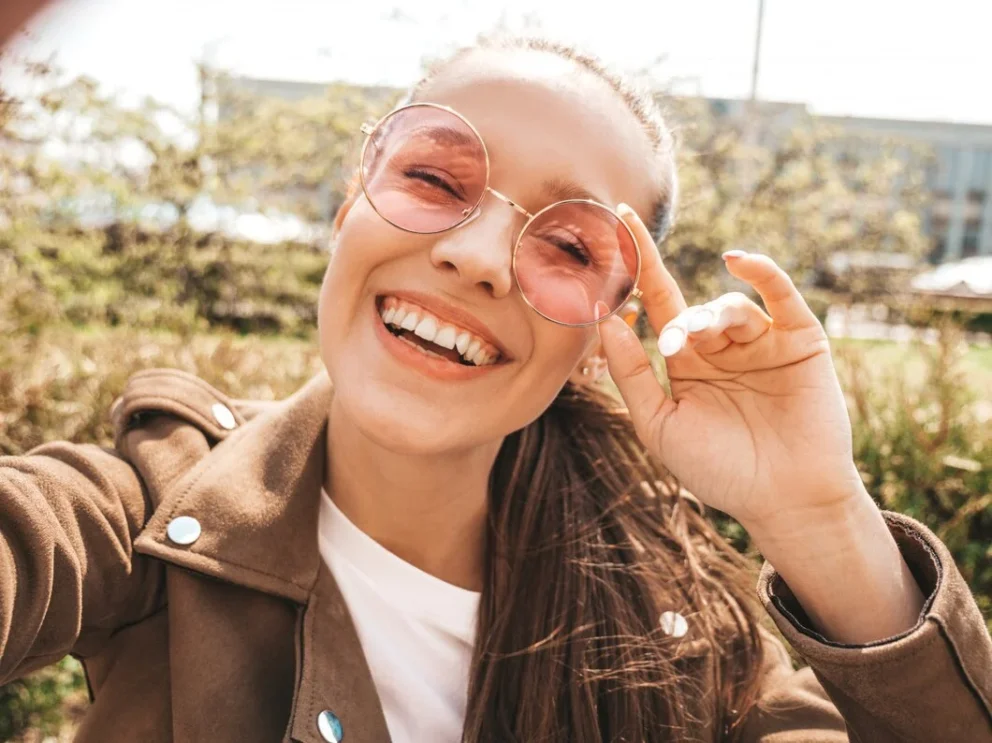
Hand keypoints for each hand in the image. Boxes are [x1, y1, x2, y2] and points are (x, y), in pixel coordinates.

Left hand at [599, 204, 867, 538]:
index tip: (616, 222)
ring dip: (713, 318)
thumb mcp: (660, 425)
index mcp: (687, 362)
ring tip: (702, 343)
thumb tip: (604, 319)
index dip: (638, 264)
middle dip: (679, 320)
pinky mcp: (801, 340)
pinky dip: (761, 272)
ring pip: (730, 307)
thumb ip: (631, 373)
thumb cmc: (719, 470)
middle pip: (691, 307)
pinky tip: (737, 262)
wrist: (784, 501)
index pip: (658, 301)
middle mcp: (722, 346)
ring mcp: (762, 341)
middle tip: (675, 345)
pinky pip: (781, 295)